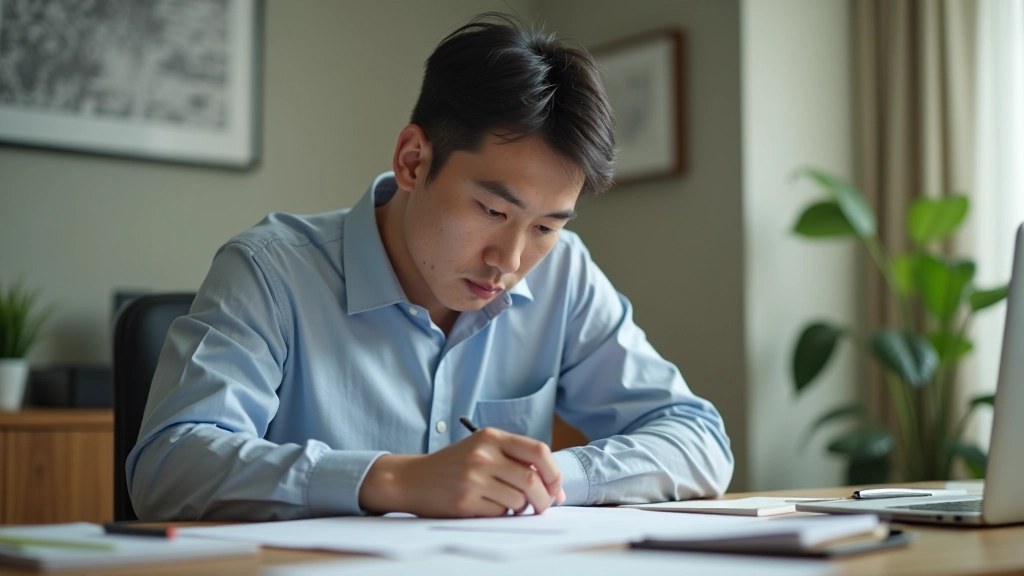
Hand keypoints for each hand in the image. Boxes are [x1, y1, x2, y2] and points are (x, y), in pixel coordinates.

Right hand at [359, 427, 564, 516]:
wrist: (412, 478)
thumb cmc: (453, 465)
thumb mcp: (481, 448)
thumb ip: (514, 458)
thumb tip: (553, 486)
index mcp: (491, 437)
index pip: (539, 451)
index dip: (554, 473)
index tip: (556, 488)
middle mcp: (483, 454)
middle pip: (532, 481)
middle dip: (544, 499)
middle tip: (543, 506)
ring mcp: (473, 478)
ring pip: (518, 501)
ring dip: (521, 508)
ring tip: (510, 505)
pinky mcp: (465, 501)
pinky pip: (499, 514)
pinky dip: (501, 514)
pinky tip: (488, 507)